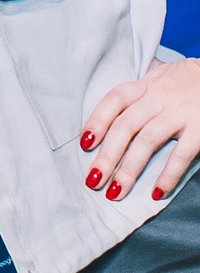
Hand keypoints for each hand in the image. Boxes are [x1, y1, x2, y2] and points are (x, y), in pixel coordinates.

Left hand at [79, 56, 199, 201]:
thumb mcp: (156, 79)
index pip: (114, 101)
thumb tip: (104, 119)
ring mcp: (178, 113)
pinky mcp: (199, 127)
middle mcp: (158, 98)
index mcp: (144, 86)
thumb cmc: (182, 82)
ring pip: (147, 141)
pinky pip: (181, 155)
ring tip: (115, 191)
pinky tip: (156, 192)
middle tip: (93, 180)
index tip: (84, 144)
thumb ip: (135, 96)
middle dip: (106, 156)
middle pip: (125, 126)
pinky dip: (167, 175)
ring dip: (129, 169)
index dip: (97, 121)